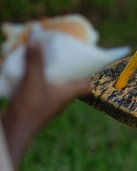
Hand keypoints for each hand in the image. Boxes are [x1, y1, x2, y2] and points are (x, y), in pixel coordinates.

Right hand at [1, 41, 91, 170]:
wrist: (14, 129)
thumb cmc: (31, 106)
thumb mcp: (34, 79)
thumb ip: (36, 61)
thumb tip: (36, 41)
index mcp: (68, 93)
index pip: (86, 84)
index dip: (88, 73)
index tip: (85, 62)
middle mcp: (61, 100)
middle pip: (70, 84)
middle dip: (67, 71)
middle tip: (61, 57)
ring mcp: (48, 105)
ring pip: (54, 88)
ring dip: (50, 77)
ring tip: (44, 64)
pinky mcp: (36, 108)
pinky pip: (41, 92)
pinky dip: (37, 83)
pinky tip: (28, 76)